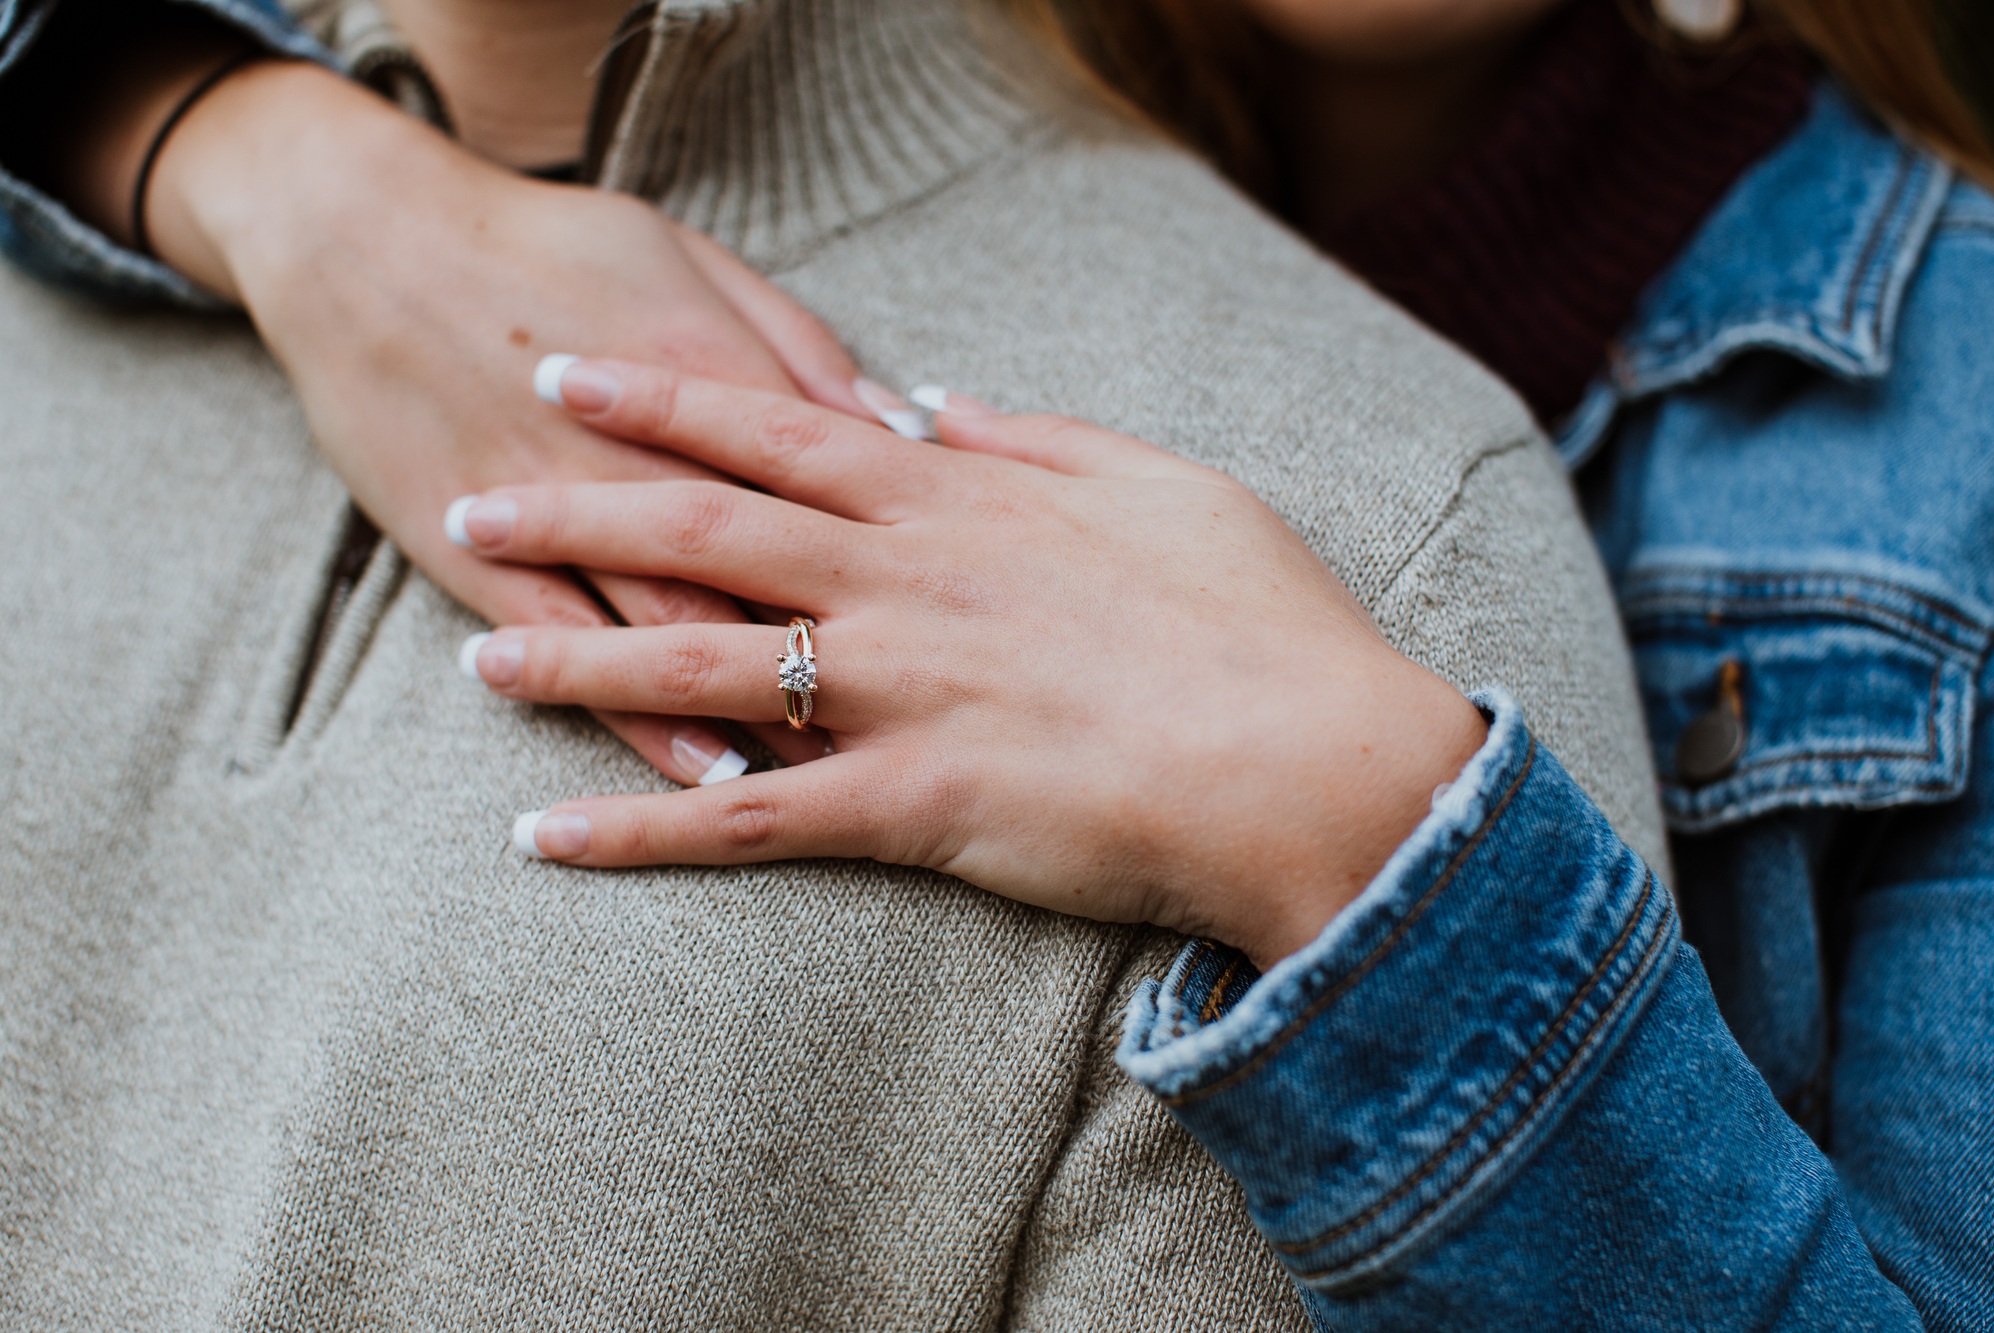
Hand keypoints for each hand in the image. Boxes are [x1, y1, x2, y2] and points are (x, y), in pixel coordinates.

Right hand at [109, 59, 863, 776]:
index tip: (981, 638)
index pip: (833, 486)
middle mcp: (645, 451)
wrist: (361, 235)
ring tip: (839, 781)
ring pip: (677, 629)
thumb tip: (903, 425)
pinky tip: (700, 767)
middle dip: (849, 658)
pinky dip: (638, 716)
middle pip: (767, 574)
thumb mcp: (692, 262)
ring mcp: (556, 506)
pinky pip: (574, 648)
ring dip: (761, 711)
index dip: (908, 564)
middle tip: (935, 735)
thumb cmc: (550, 242)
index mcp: (714, 367)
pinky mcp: (475, 550)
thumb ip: (799, 349)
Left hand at [452, 361, 1487, 967]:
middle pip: (696, 529)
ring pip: (694, 661)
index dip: (659, 398)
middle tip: (467, 499)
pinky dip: (638, 828)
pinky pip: (744, 821)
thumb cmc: (1255, 618)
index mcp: (955, 499)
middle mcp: (901, 582)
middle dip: (569, 507)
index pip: (771, 428)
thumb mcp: (1160, 481)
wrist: (1311, 763)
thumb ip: (1037, 436)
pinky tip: (546, 838)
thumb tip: (939, 402)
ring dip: (571, 657)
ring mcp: (897, 693)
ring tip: (472, 657)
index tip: (570, 376)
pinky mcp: (910, 807)